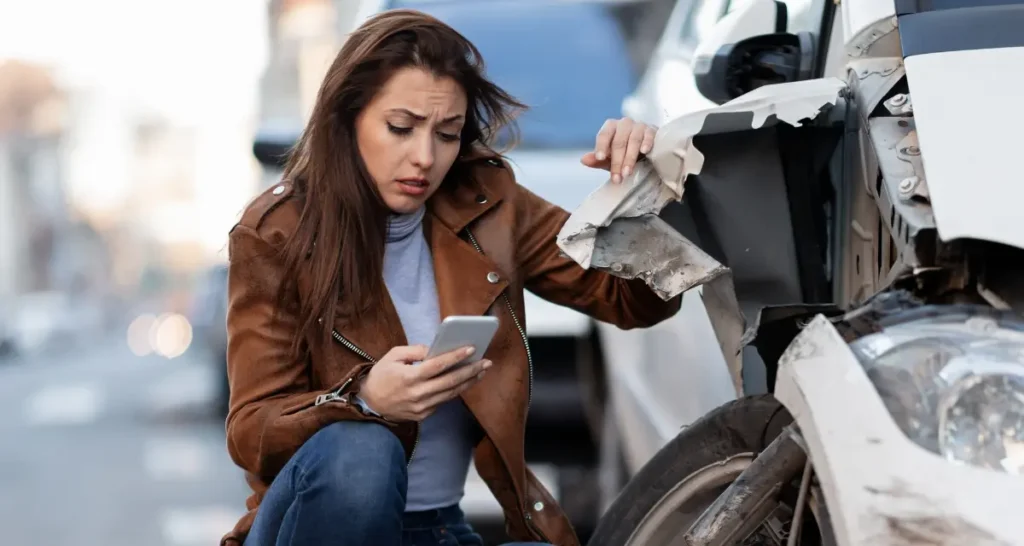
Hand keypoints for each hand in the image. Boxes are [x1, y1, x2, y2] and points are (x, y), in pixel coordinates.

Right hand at [357, 345, 491, 421]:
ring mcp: (422, 407)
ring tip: (481, 371)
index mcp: (409, 377)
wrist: (369, 404)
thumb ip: (415, 352)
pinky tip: (465, 381)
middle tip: (486, 362)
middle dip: (471, 371)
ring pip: (451, 394)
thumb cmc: (381, 376)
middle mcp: (417, 394)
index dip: (455, 357)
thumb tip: (436, 350)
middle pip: (450, 382)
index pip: (437, 366)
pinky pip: (443, 401)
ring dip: (468, 382)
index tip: (471, 349)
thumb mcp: (393, 356)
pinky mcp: (423, 415)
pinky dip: (455, 390)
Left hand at [580, 117, 657, 183]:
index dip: (601, 146)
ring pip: (633, 140)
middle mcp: (624, 124)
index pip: (604, 135)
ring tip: (627, 172)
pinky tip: (644, 151)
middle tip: (617, 178)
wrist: (646, 150)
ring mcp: (639, 126)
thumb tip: (584, 160)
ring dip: (630, 157)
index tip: (600, 158)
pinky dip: (647, 142)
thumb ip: (598, 160)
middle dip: (617, 161)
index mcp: (610, 127)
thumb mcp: (610, 159)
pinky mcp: (652, 130)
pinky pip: (649, 135)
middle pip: (618, 141)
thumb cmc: (625, 153)